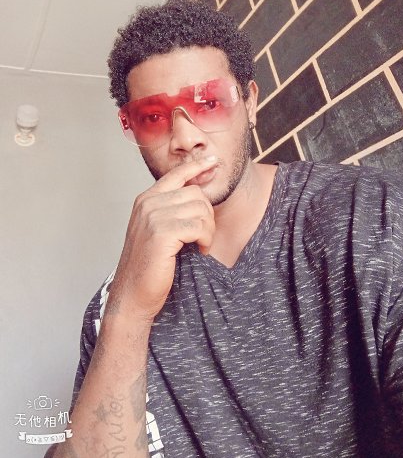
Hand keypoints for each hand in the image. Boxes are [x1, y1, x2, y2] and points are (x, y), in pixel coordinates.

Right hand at [108, 156, 216, 320]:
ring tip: (200, 244)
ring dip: (208, 230)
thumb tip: (198, 192)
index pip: (176, 174)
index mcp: (146, 199)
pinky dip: (205, 239)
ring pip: (201, 209)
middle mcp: (148, 203)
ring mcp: (153, 216)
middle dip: (207, 215)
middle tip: (203, 236)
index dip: (197, 166)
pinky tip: (199, 250)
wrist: (133, 294)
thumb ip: (172, 209)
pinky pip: (199, 226)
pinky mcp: (162, 232)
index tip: (213, 162)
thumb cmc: (150, 265)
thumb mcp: (158, 229)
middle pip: (196, 193)